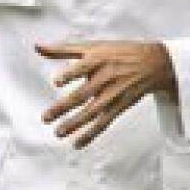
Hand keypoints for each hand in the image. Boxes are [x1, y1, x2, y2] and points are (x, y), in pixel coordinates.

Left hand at [37, 39, 176, 148]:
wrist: (152, 63)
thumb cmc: (119, 52)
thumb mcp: (92, 45)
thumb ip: (62, 49)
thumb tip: (37, 47)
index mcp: (97, 60)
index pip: (82, 68)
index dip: (69, 74)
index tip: (56, 82)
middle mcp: (105, 78)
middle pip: (82, 94)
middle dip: (63, 107)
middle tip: (46, 118)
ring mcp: (112, 94)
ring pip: (92, 112)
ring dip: (74, 124)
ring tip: (59, 133)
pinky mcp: (118, 107)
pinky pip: (103, 123)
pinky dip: (90, 135)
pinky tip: (77, 144)